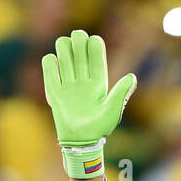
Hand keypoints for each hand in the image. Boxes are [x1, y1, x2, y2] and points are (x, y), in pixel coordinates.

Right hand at [42, 30, 135, 180]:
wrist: (80, 141)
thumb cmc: (99, 128)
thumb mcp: (113, 111)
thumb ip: (121, 93)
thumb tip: (132, 77)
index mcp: (98, 79)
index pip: (95, 50)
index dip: (94, 43)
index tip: (93, 44)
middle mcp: (83, 77)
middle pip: (78, 43)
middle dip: (78, 38)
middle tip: (77, 45)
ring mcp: (68, 81)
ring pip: (63, 48)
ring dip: (63, 47)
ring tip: (66, 59)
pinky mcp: (54, 88)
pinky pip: (48, 64)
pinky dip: (50, 62)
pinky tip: (55, 69)